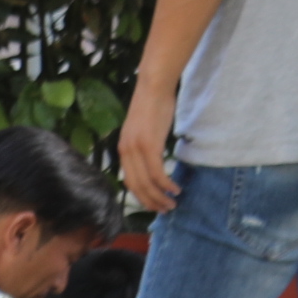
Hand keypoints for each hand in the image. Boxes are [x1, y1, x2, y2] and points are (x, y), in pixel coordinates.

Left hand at [116, 96, 178, 215]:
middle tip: (165, 210)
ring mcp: (136, 148)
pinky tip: (175, 189)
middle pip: (136, 186)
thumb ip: (143, 146)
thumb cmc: (152, 106)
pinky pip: (157, 172)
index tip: (153, 204)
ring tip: (172, 203)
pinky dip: (166, 185)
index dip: (141, 196)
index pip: (129, 181)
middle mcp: (126, 151)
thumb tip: (152, 160)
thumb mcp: (142, 130)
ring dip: (160, 197)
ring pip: (147, 183)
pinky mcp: (149, 145)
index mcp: (123, 149)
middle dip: (150, 202)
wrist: (153, 87)